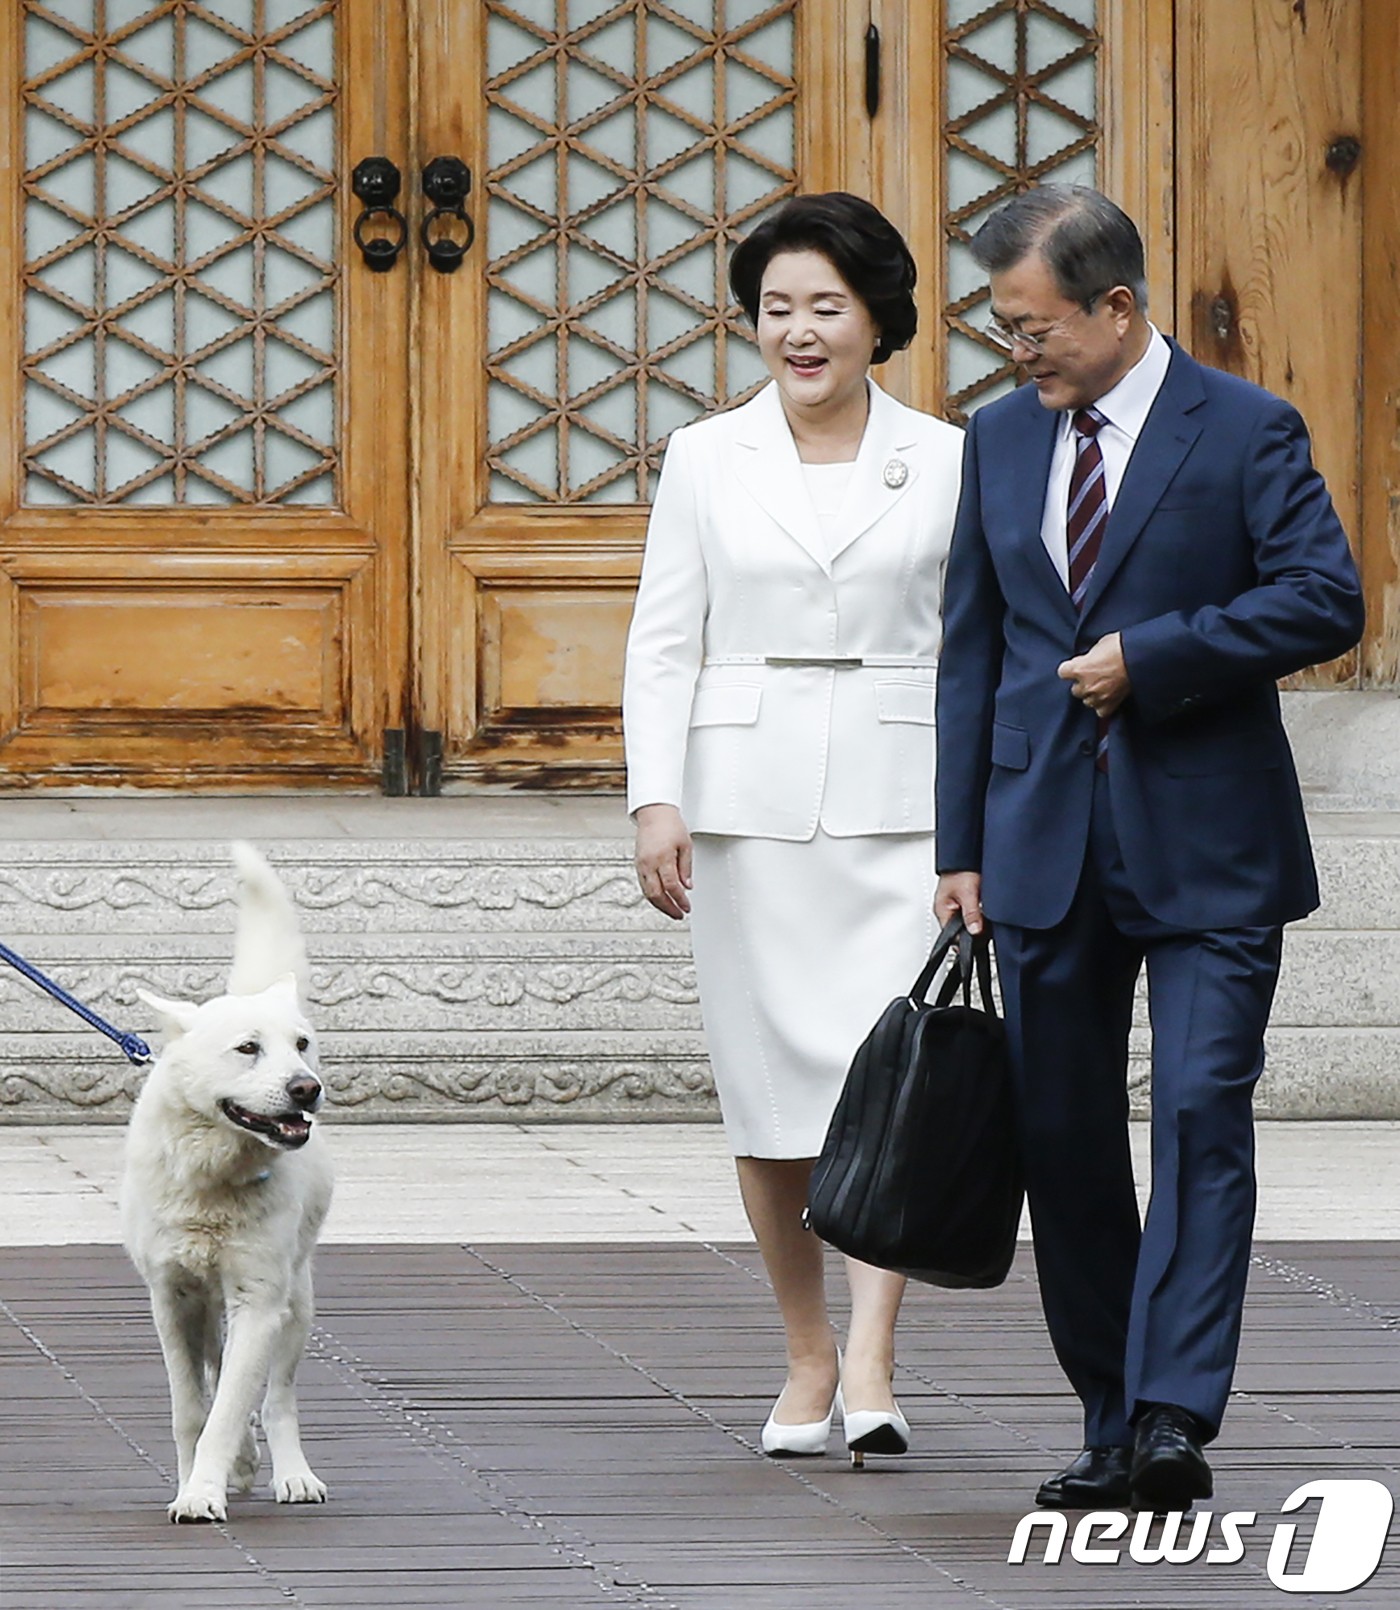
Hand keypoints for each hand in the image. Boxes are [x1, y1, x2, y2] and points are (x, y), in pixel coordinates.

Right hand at [633, 804, 692, 919]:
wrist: (654, 813)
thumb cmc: (670, 825)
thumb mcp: (686, 846)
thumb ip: (686, 868)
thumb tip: (687, 886)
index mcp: (663, 858)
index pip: (671, 886)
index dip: (680, 900)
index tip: (687, 907)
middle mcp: (649, 863)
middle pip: (657, 894)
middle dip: (669, 908)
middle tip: (679, 914)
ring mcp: (641, 864)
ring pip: (648, 893)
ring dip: (660, 905)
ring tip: (671, 910)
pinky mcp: (637, 864)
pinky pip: (643, 885)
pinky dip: (652, 896)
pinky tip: (660, 900)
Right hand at [934, 871, 983, 935]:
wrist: (965, 855)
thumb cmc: (960, 870)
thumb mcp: (967, 892)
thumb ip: (971, 913)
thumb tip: (975, 931)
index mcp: (942, 911)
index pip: (953, 937)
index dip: (968, 939)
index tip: (980, 934)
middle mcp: (947, 911)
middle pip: (961, 931)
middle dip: (974, 930)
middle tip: (984, 921)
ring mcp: (956, 908)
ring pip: (968, 924)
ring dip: (978, 921)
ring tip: (983, 910)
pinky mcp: (965, 903)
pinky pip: (973, 915)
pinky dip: (980, 914)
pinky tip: (984, 907)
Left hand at [1058, 631, 1130, 716]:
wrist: (1141, 658)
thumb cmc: (1122, 646)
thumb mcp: (1100, 644)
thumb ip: (1089, 656)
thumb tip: (1089, 659)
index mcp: (1078, 668)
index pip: (1063, 672)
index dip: (1070, 669)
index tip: (1076, 666)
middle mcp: (1085, 685)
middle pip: (1075, 689)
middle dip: (1082, 683)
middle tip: (1094, 675)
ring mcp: (1098, 696)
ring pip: (1087, 701)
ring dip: (1092, 695)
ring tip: (1102, 686)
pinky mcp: (1111, 704)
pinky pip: (1101, 711)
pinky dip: (1104, 706)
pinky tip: (1108, 697)